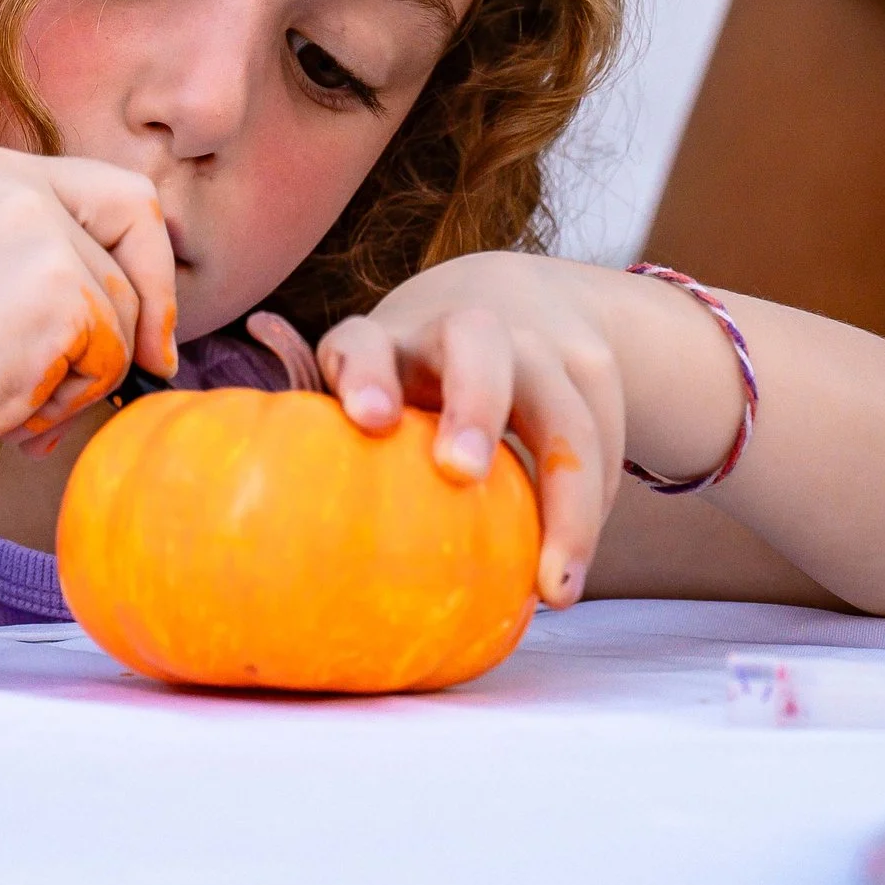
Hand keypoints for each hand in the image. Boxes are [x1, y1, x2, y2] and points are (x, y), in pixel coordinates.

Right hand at [0, 147, 177, 463]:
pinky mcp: (58, 285)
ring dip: (89, 371)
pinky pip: (111, 351)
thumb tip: (138, 310)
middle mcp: (13, 181)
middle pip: (136, 229)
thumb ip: (41, 261)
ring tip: (23, 398)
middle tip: (149, 367)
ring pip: (123, 307)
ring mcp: (39, 230)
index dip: (142, 254)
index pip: (110, 190)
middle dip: (150, 305)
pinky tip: (20, 402)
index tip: (143, 317)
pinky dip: (76, 392)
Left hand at [314, 253, 627, 608]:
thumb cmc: (411, 383)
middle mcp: (464, 328)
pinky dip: (597, 503)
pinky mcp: (592, 367)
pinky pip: (607, 432)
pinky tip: (575, 564)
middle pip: (478, 346)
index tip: (369, 420)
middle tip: (462, 474)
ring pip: (565, 401)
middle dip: (474, 406)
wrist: (513, 299)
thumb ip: (328, 447)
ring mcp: (536, 342)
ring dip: (569, 492)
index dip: (365, 375)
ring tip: (556, 585)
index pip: (364, 343)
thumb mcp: (369, 398)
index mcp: (389, 340)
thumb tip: (277, 540)